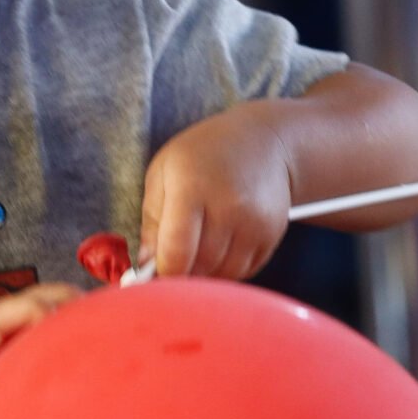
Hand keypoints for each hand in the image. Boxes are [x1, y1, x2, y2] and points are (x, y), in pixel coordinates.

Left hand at [139, 105, 292, 279]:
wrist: (263, 141)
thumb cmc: (203, 154)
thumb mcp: (163, 173)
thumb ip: (152, 223)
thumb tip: (146, 268)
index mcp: (192, 189)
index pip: (176, 254)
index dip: (160, 275)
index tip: (150, 277)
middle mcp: (228, 208)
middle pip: (199, 269)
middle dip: (179, 276)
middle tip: (169, 264)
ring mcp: (254, 223)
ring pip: (222, 276)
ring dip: (203, 274)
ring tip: (194, 251)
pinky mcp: (271, 235)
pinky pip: (243, 271)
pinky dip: (225, 269)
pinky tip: (218, 245)